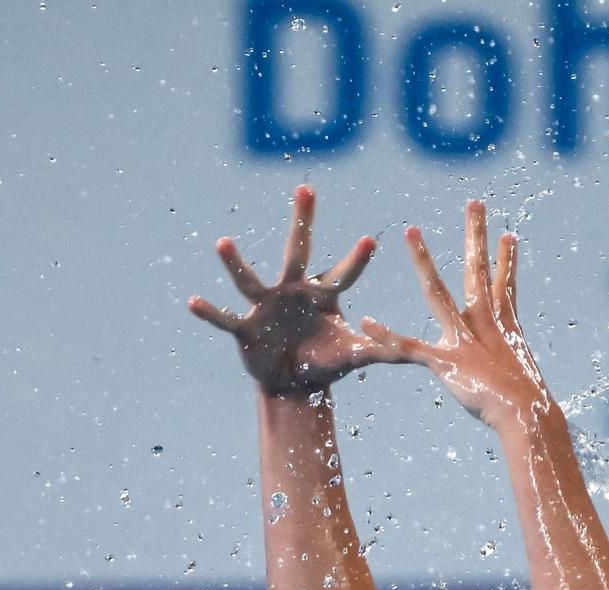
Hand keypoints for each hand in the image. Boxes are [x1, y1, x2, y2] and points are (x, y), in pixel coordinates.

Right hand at [189, 185, 387, 395]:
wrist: (292, 381)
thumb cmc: (324, 360)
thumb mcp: (353, 356)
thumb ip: (380, 352)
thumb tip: (415, 355)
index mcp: (323, 295)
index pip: (342, 274)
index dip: (355, 260)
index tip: (371, 240)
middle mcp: (294, 291)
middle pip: (299, 252)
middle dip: (303, 222)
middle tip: (306, 188)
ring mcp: (266, 306)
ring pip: (250, 280)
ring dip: (236, 264)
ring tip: (222, 243)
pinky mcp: (246, 328)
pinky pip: (226, 318)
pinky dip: (211, 313)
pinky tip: (193, 302)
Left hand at [357, 200, 550, 430]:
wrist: (525, 414)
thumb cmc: (524, 401)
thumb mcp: (519, 373)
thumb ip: (511, 359)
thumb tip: (519, 364)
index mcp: (502, 326)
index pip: (504, 284)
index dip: (506, 259)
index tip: (508, 234)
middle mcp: (483, 323)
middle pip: (477, 271)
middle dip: (475, 235)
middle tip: (474, 203)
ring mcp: (462, 339)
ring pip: (437, 292)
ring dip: (423, 260)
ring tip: (410, 231)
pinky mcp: (444, 361)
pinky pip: (408, 346)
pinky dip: (386, 336)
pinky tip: (365, 321)